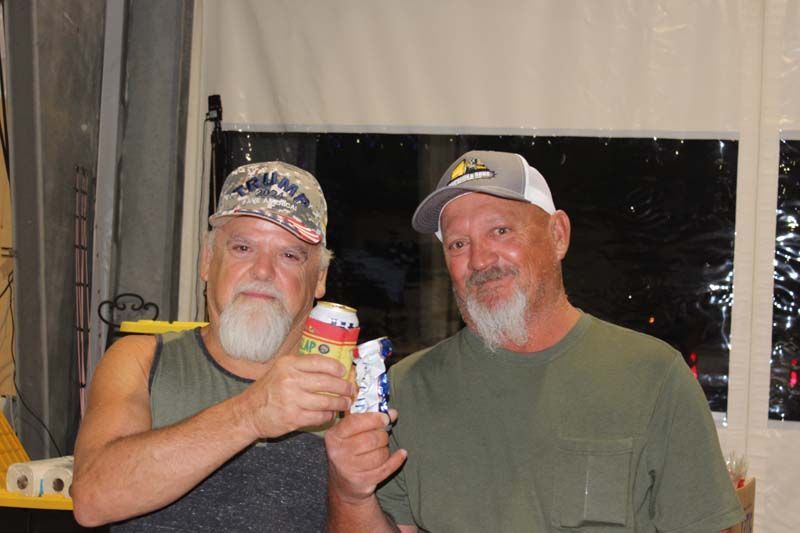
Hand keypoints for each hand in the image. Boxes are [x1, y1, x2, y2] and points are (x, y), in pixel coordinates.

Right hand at [238, 354, 354, 438]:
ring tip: (345, 403)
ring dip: (339, 403)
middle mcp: (290, 380)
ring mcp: (292, 400)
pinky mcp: (293, 418)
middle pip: (327, 382)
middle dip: (343, 387)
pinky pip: (319, 416)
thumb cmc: (268, 390)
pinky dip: (328, 416)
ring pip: (326, 401)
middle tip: (350, 390)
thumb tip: (332, 366)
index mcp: (288, 364)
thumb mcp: (280, 370)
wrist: (248, 413)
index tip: (344, 371)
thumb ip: (302, 367)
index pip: (319, 362)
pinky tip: (330, 414)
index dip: (336, 367)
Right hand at [325, 410, 406, 504]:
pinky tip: (402, 454)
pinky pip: (386, 468)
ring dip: (386, 449)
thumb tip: (392, 413)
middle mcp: (338, 452)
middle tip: (383, 436)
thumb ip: (369, 418)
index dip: (374, 418)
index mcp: (334, 436)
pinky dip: (397, 460)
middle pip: (371, 439)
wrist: (343, 482)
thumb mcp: (351, 432)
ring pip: (380, 454)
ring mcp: (349, 469)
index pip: (355, 422)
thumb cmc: (350, 450)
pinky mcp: (361, 481)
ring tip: (381, 448)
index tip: (385, 417)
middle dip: (382, 435)